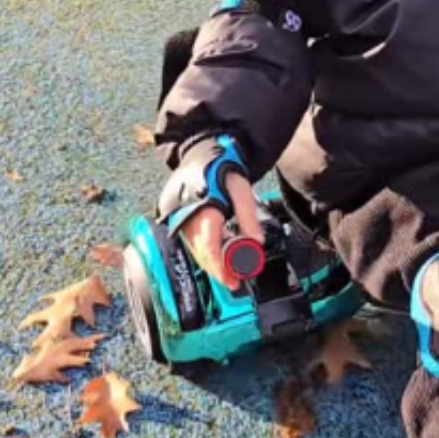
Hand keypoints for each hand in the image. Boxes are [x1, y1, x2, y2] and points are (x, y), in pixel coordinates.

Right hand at [178, 173, 262, 290]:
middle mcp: (188, 221)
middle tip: (235, 282)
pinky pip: (193, 243)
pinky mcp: (181, 220)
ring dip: (213, 263)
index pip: (211, 251)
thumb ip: (248, 217)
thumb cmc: (221, 169)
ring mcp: (182, 221)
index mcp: (204, 214)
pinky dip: (207, 252)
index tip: (233, 282)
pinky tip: (220, 256)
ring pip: (197, 251)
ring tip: (231, 272)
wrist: (200, 155)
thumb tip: (257, 242)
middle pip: (203, 256)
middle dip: (219, 272)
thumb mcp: (241, 190)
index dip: (221, 270)